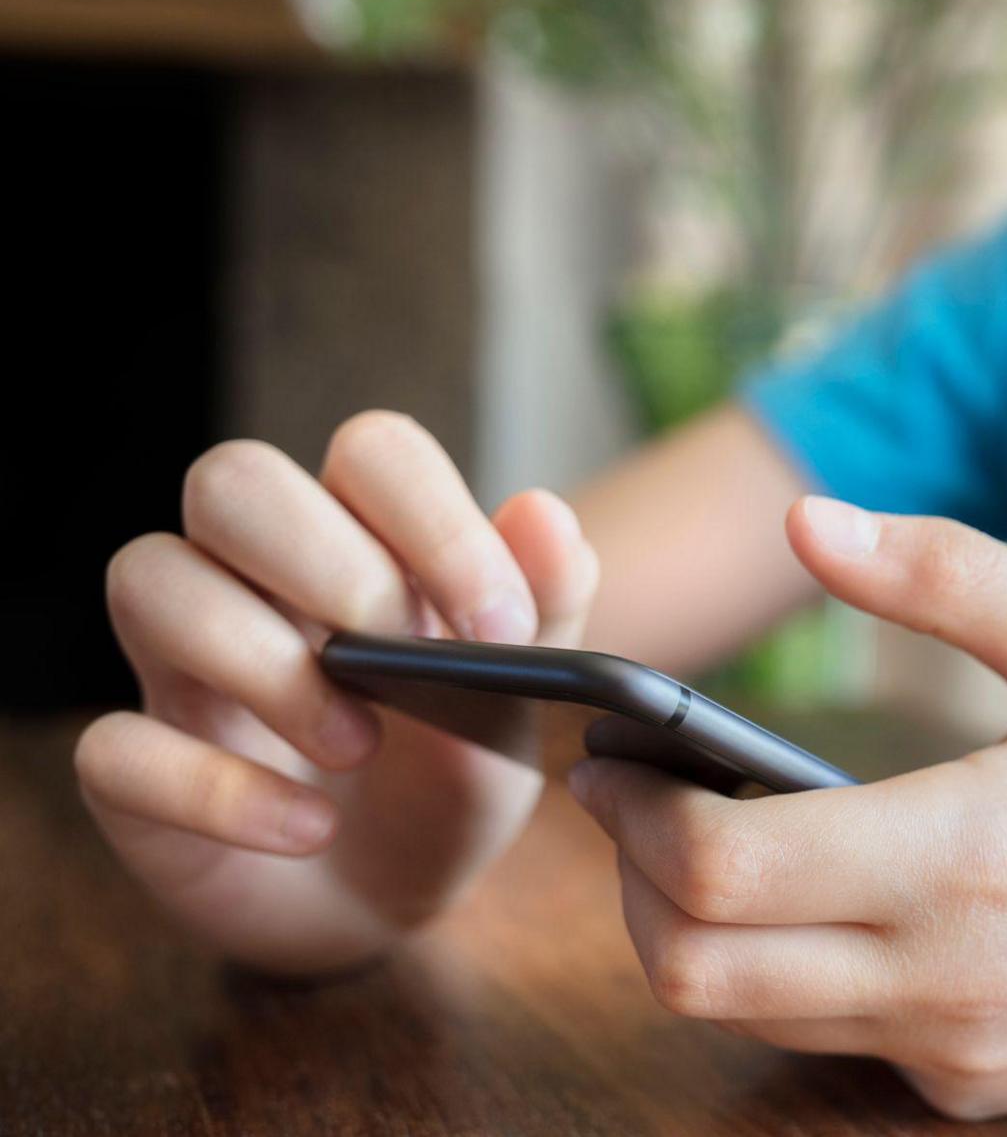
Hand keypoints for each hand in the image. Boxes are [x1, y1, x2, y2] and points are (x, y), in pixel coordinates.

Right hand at [79, 411, 598, 974]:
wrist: (399, 901)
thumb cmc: (450, 772)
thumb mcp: (520, 702)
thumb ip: (545, 607)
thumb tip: (543, 512)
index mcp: (359, 537)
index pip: (371, 451)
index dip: (433, 517)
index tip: (501, 625)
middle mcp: (254, 578)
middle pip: (234, 480)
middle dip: (331, 564)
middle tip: (407, 662)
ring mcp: (179, 666)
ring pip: (150, 578)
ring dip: (266, 665)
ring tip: (357, 746)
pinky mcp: (132, 769)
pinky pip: (114, 746)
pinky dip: (218, 792)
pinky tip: (306, 830)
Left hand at [571, 497, 1006, 1118]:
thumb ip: (948, 576)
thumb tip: (811, 523)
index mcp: (967, 851)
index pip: (721, 867)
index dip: (635, 812)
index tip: (612, 755)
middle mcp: (946, 974)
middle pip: (692, 969)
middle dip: (629, 884)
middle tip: (635, 804)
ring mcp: (956, 1049)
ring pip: (742, 1017)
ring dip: (693, 934)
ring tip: (714, 843)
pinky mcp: (972, 1090)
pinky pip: (828, 1042)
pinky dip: (788, 978)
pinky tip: (830, 905)